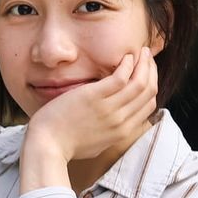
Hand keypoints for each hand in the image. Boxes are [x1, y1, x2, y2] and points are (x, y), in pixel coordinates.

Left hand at [23, 47, 157, 165]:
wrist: (46, 145)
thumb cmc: (66, 144)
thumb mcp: (97, 143)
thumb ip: (111, 132)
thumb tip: (118, 121)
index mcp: (122, 132)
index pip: (149, 105)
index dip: (152, 85)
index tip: (147, 72)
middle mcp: (120, 121)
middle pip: (148, 92)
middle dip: (151, 71)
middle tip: (147, 57)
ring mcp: (108, 109)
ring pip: (139, 83)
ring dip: (144, 64)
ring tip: (141, 51)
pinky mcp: (93, 97)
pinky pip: (120, 77)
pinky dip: (127, 65)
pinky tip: (125, 57)